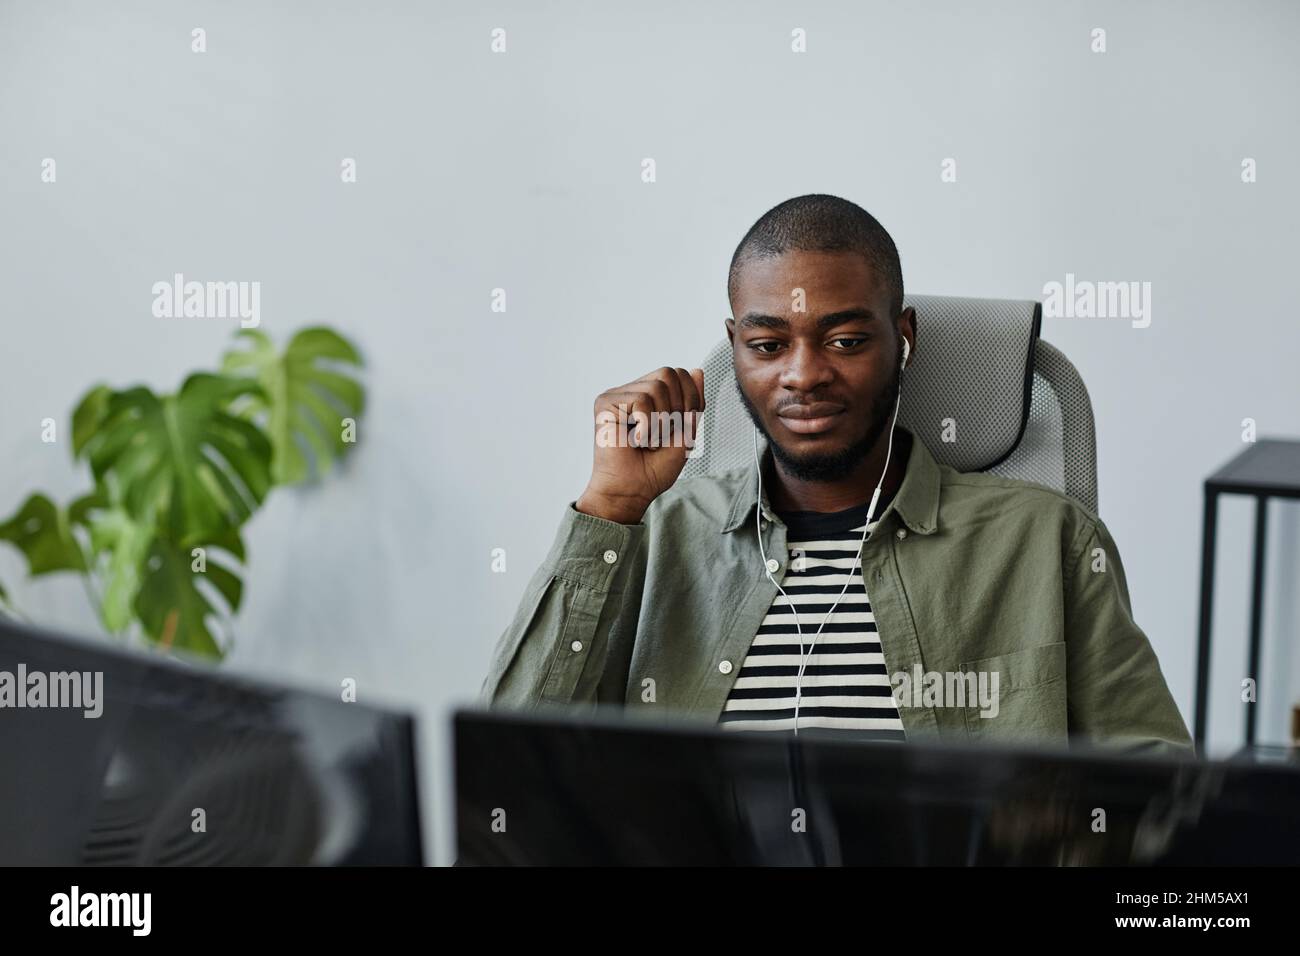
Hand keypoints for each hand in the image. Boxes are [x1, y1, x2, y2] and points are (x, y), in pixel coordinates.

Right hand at [576, 366, 704, 523]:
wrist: (631, 491)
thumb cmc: (654, 468)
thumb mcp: (685, 433)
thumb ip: (693, 403)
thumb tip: (697, 370)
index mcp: (648, 395)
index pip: (678, 374)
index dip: (690, 398)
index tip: (679, 427)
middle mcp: (631, 391)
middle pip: (668, 373)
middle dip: (677, 409)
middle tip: (661, 436)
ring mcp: (617, 395)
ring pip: (657, 387)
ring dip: (661, 423)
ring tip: (647, 441)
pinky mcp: (605, 403)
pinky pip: (642, 401)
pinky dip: (647, 427)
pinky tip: (635, 441)